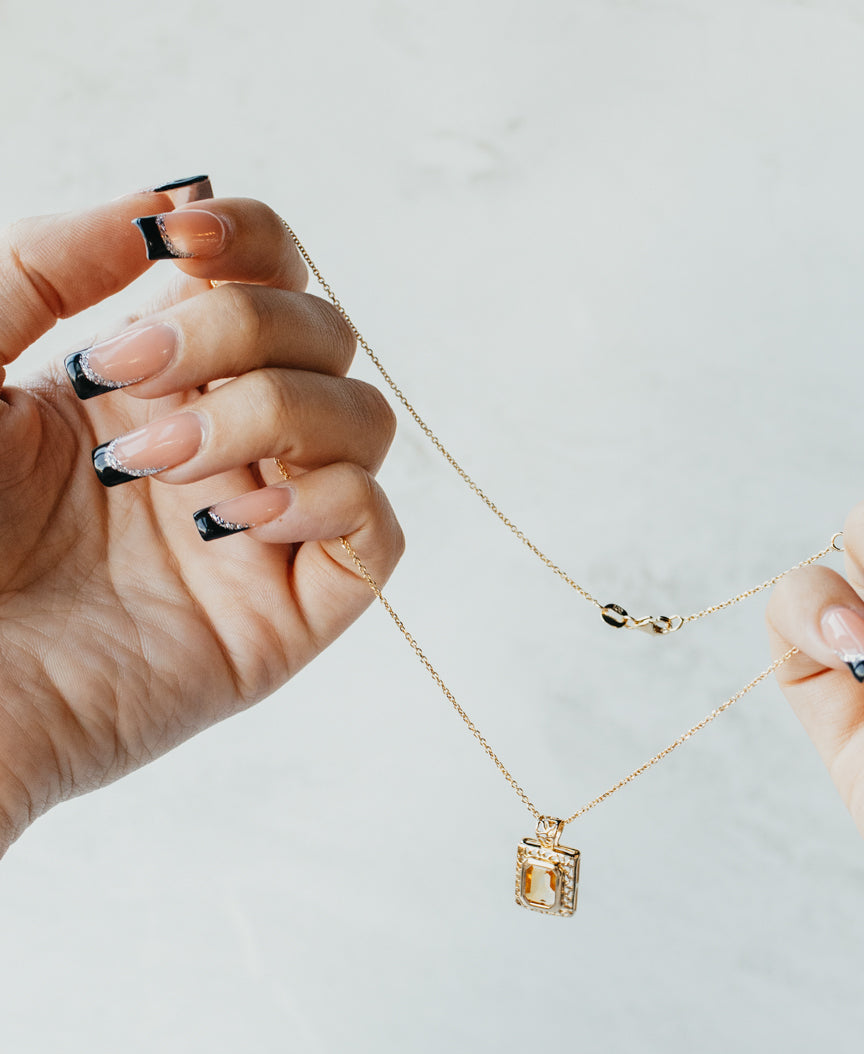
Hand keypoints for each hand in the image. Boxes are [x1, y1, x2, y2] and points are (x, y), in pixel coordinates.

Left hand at [0, 180, 401, 848]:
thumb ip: (53, 262)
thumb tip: (172, 197)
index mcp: (152, 377)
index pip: (269, 277)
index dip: (254, 241)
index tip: (184, 243)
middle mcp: (222, 441)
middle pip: (327, 336)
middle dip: (242, 333)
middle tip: (123, 377)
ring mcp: (259, 526)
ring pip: (364, 423)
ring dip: (276, 414)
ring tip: (159, 464)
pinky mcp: (286, 614)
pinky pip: (376, 532)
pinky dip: (331, 498)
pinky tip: (235, 517)